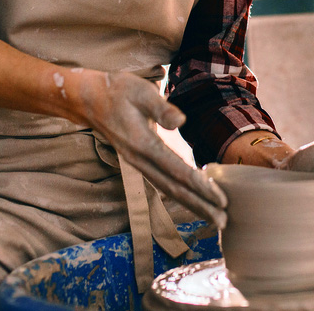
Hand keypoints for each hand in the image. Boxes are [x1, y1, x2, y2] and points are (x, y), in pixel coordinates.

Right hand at [75, 70, 226, 228]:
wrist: (89, 99)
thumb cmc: (118, 91)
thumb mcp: (141, 91)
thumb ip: (161, 108)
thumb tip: (181, 120)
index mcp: (142, 143)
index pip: (175, 170)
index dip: (198, 185)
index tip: (219, 198)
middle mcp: (139, 159)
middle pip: (173, 189)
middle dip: (200, 205)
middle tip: (223, 221)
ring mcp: (138, 163)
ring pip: (168, 189)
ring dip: (192, 204)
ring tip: (214, 218)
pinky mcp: (140, 161)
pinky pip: (163, 182)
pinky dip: (181, 194)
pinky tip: (196, 199)